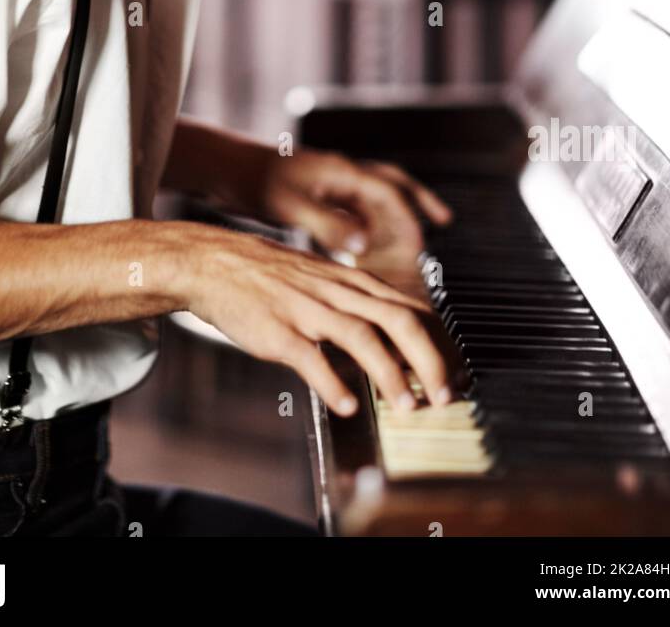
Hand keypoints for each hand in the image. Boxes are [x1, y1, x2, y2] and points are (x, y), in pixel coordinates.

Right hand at [179, 222, 454, 415]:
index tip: (454, 374)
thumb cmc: (269, 275)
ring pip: (361, 336)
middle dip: (428, 361)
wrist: (214, 262)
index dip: (438, 343)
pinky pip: (311, 358)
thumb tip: (396, 330)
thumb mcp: (322, 278)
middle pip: (398, 320)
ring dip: (390, 375)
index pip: (409, 308)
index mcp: (350, 281)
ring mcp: (307, 310)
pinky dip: (333, 383)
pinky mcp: (278, 331)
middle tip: (443, 397)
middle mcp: (336, 292)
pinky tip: (348, 405)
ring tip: (405, 407)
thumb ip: (357, 302)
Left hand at [251, 148, 453, 256]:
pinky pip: (353, 208)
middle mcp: (340, 174)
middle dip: (417, 199)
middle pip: (390, 183)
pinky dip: (368, 224)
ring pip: (373, 197)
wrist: (221, 169)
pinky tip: (366, 246)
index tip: (424, 238)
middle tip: (443, 219)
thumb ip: (328, 224)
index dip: (410, 214)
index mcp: (340, 171)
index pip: (388, 190)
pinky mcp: (316, 195)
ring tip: (411, 239)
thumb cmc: (252, 181)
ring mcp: (328, 183)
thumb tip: (363, 243)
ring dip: (394, 214)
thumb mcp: (290, 206)